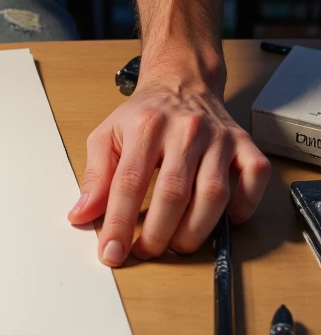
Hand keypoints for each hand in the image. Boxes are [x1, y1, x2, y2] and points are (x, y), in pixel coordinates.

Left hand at [67, 70, 269, 264]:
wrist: (180, 81)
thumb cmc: (144, 115)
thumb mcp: (108, 135)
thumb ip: (95, 176)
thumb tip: (81, 216)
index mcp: (145, 126)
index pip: (129, 183)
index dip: (119, 224)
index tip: (111, 253)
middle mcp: (184, 130)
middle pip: (173, 193)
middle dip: (157, 234)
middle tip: (145, 252)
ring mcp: (218, 137)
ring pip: (213, 194)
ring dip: (194, 231)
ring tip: (177, 244)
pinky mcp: (244, 144)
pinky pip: (254, 179)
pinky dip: (244, 206)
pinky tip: (225, 219)